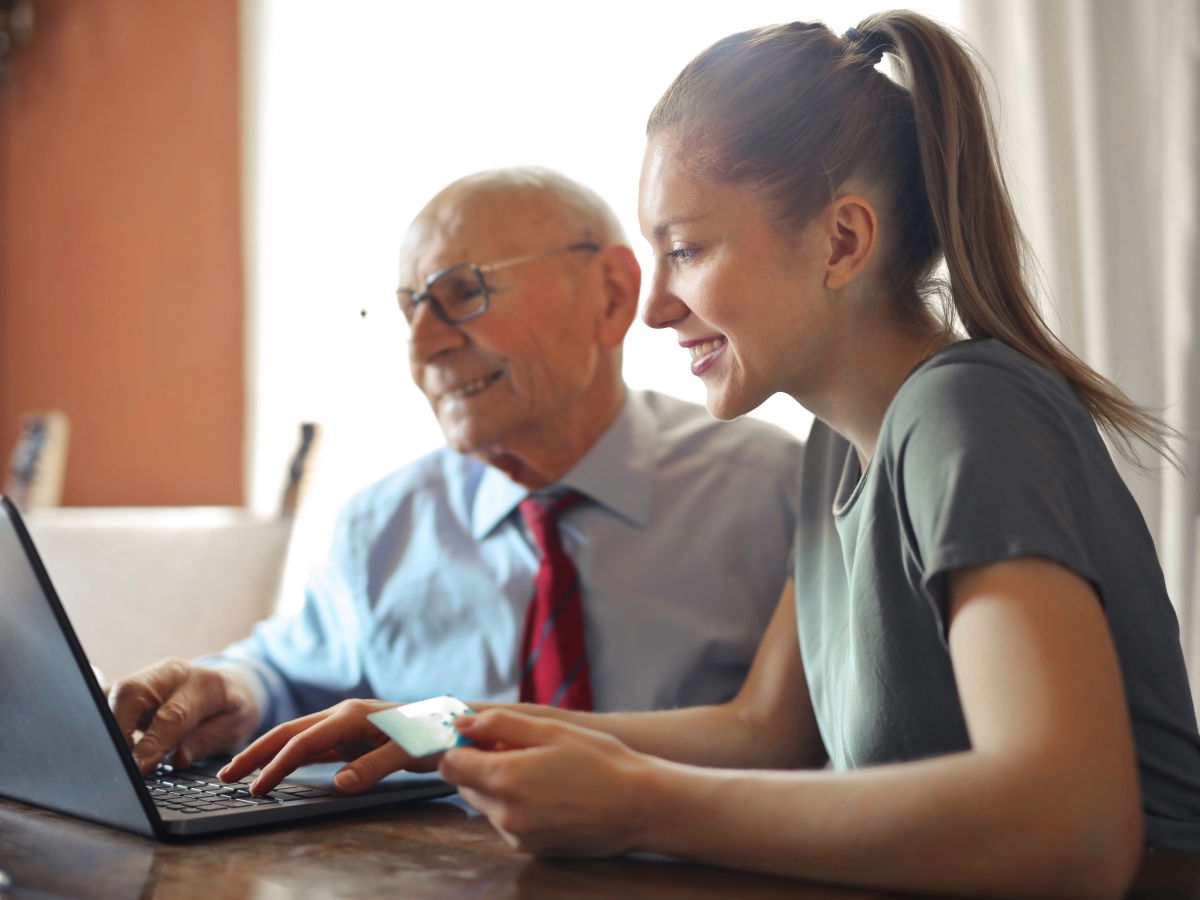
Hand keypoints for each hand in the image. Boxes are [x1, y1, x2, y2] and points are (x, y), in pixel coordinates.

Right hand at [106, 658, 260, 773]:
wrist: (229, 686)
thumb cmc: (231, 709)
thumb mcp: (235, 727)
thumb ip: (207, 741)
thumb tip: (178, 758)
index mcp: (203, 683)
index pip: (172, 714)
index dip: (152, 743)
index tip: (138, 769)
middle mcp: (170, 674)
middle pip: (131, 693)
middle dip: (117, 729)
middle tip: (116, 763)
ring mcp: (147, 677)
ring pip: (112, 694)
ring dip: (104, 726)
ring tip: (107, 757)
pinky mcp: (130, 687)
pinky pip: (106, 699)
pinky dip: (101, 722)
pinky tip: (103, 744)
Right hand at [219, 698, 438, 794]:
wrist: (453, 722)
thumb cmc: (434, 734)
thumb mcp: (408, 753)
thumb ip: (374, 767)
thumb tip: (338, 784)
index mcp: (352, 715)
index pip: (304, 742)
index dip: (278, 765)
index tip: (256, 788)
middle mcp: (343, 715)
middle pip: (289, 732)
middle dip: (256, 753)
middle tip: (225, 776)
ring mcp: (344, 724)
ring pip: (297, 737)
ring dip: (267, 754)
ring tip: (240, 773)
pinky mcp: (350, 735)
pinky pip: (312, 746)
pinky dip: (289, 756)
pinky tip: (276, 768)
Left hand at [440, 708, 656, 856]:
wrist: (639, 807)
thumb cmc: (601, 763)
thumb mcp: (551, 730)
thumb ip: (499, 724)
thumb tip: (462, 723)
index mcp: (505, 779)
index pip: (450, 764)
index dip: (462, 745)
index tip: (482, 736)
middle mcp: (504, 814)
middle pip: (466, 784)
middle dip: (482, 764)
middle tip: (519, 749)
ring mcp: (516, 836)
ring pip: (486, 804)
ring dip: (499, 785)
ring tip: (541, 771)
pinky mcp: (530, 849)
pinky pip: (506, 821)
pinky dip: (516, 805)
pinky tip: (548, 793)